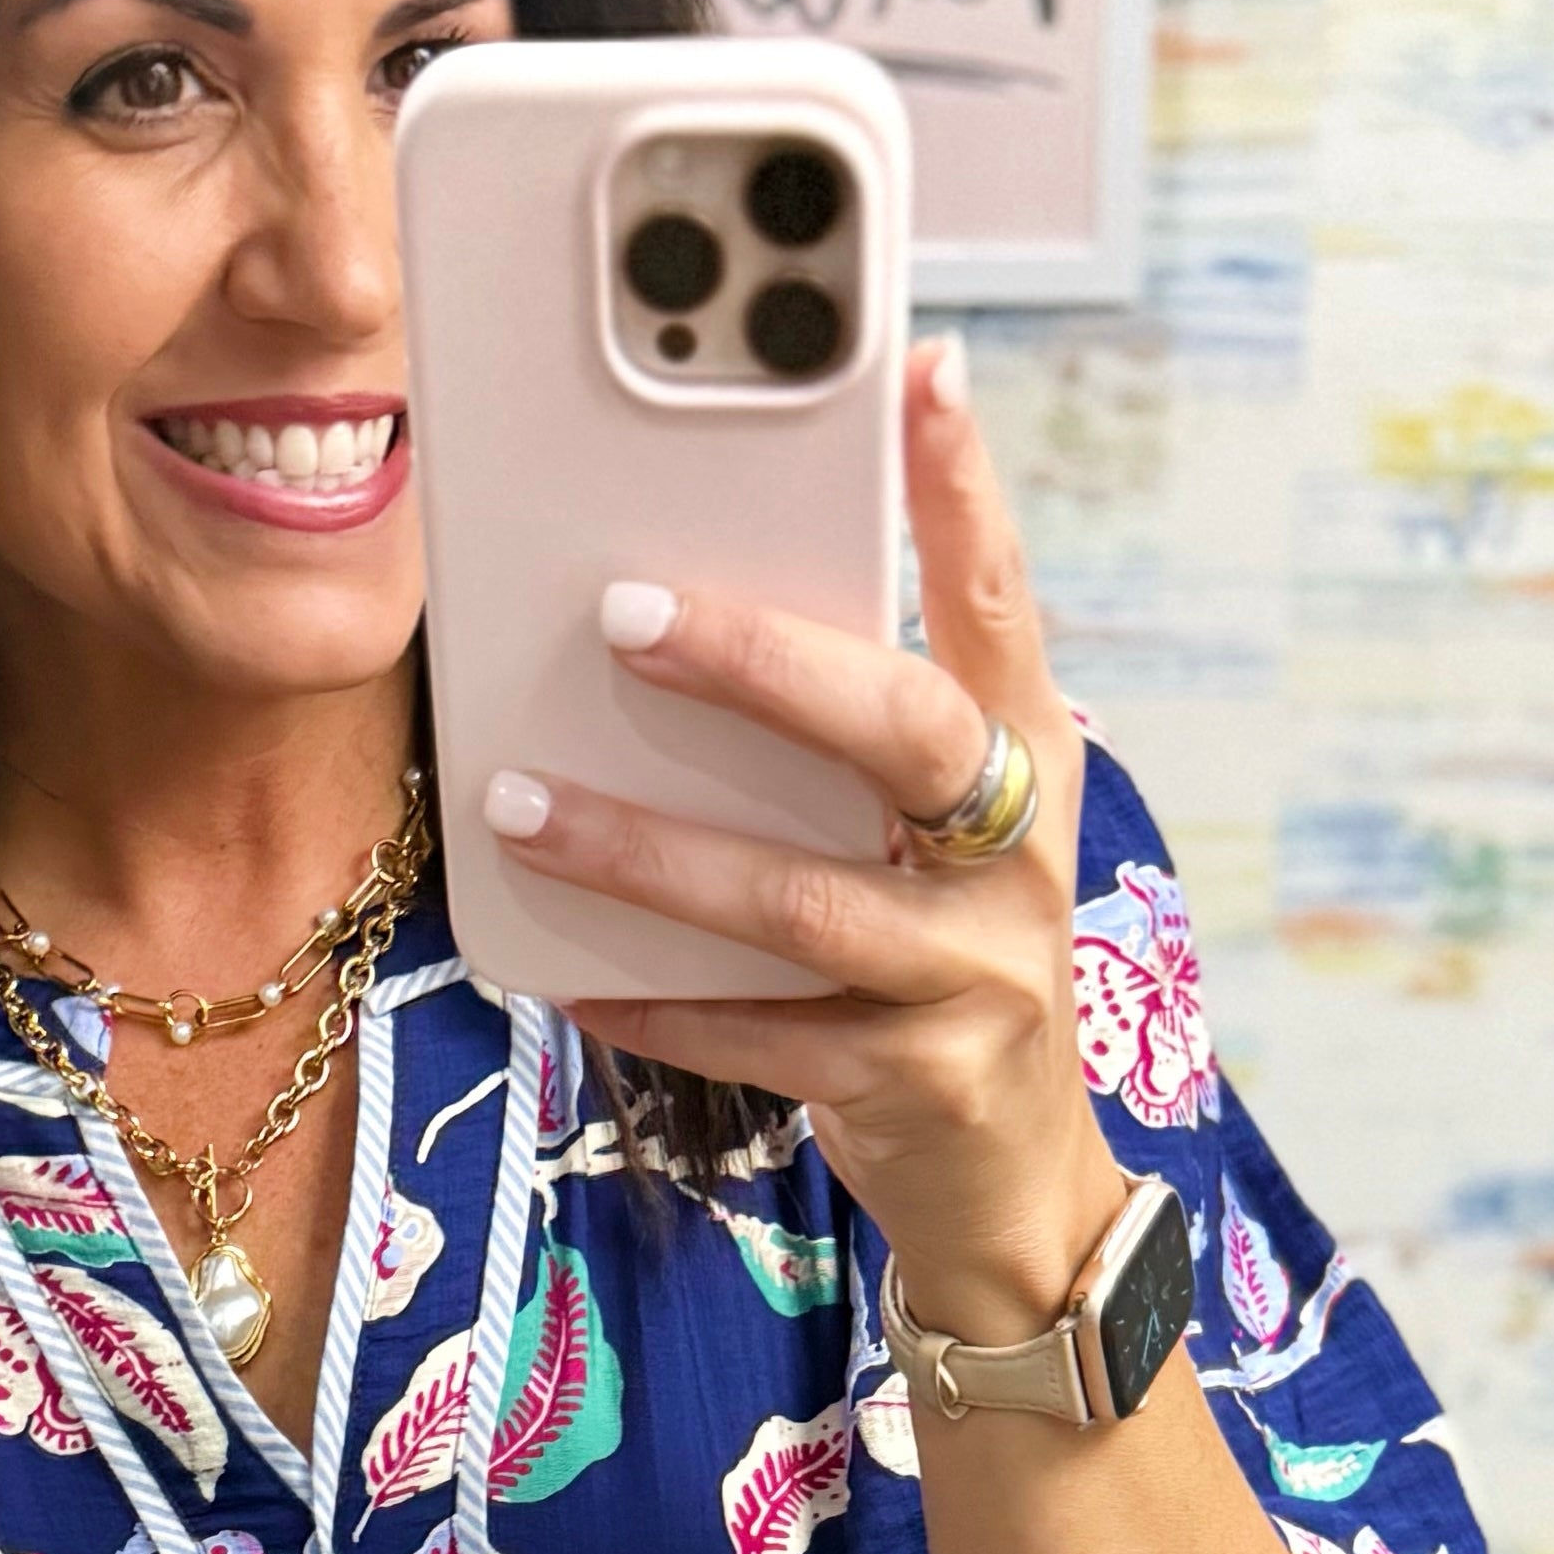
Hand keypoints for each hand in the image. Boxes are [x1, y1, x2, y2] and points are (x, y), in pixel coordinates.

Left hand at [484, 338, 1122, 1339]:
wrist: (1013, 1187)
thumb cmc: (941, 972)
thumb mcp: (928, 842)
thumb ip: (848, 743)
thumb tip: (671, 608)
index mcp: (1030, 765)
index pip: (999, 604)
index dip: (965, 491)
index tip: (922, 366)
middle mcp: (1022, 862)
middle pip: (906, 733)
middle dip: (764, 665)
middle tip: (626, 609)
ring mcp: (977, 979)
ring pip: (802, 899)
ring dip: (649, 852)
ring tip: (522, 804)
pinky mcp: (915, 1086)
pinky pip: (761, 1038)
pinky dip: (658, 1003)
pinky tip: (568, 975)